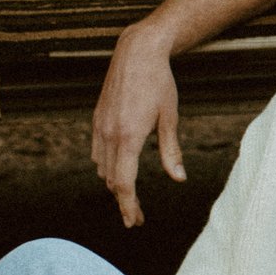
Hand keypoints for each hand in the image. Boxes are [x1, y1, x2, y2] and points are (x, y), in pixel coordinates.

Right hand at [92, 29, 185, 226]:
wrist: (137, 52)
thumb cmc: (159, 83)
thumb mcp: (170, 118)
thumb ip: (171, 151)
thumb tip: (178, 178)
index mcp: (128, 137)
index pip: (124, 184)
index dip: (129, 206)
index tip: (135, 222)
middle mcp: (109, 135)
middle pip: (112, 181)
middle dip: (124, 202)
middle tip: (137, 217)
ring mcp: (100, 127)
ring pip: (103, 168)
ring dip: (115, 185)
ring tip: (130, 197)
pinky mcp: (97, 119)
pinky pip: (98, 152)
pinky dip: (107, 167)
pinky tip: (119, 170)